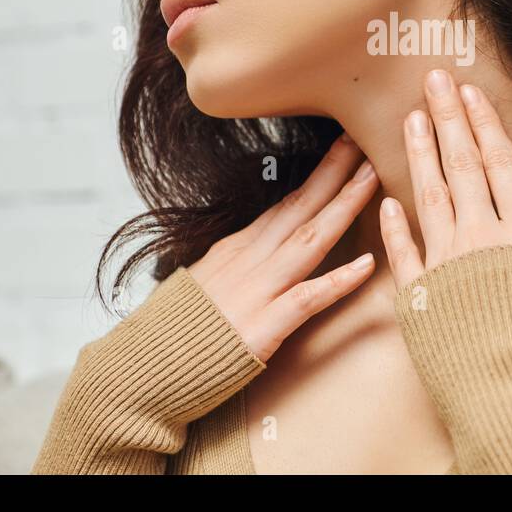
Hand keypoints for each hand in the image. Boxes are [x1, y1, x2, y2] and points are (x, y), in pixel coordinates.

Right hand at [186, 133, 378, 362]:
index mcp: (235, 250)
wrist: (139, 371)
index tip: (343, 149)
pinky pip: (307, 299)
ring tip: (373, 178)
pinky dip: (339, 281)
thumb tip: (254, 249)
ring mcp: (257, 291)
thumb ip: (232, 264)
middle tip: (365, 140)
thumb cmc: (173, 334)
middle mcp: (249, 261)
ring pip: (310, 240)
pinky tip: (366, 265)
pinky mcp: (261, 327)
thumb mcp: (202, 283)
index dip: (319, 177)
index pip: (285, 205)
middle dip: (336, 172)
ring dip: (344, 206)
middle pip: (301, 208)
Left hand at [379, 68, 511, 289]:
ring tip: (409, 120)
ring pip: (429, 199)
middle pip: (462, 168)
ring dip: (419, 157)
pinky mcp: (421, 302)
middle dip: (447, 120)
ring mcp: (446, 269)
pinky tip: (386, 202)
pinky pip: (404, 255)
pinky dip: (395, 227)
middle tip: (431, 79)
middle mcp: (482, 241)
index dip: (485, 125)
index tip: (469, 92)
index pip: (502, 164)